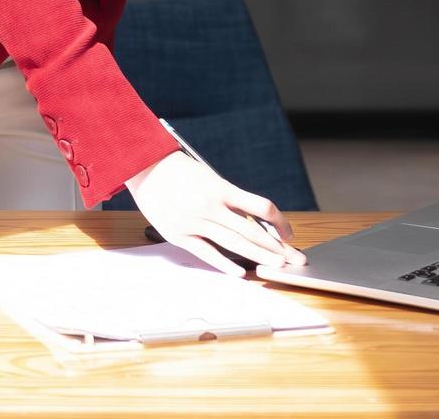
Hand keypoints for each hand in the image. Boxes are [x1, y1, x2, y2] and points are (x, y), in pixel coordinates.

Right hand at [124, 150, 307, 275]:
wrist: (144, 166)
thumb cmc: (178, 170)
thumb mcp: (208, 177)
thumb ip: (228, 199)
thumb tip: (252, 222)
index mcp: (221, 188)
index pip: (261, 207)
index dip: (279, 222)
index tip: (288, 233)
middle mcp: (210, 206)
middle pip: (251, 230)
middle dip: (276, 246)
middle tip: (294, 258)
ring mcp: (194, 222)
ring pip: (233, 243)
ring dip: (258, 255)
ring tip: (276, 265)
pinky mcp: (179, 235)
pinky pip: (206, 252)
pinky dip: (224, 264)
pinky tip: (240, 272)